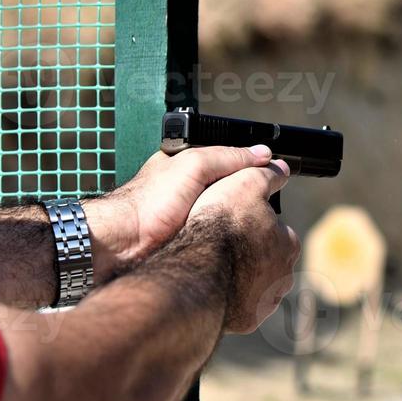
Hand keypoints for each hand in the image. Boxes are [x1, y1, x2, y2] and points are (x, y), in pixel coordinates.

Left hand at [86, 145, 274, 278]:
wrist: (122, 245)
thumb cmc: (149, 202)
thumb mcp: (193, 167)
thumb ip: (229, 158)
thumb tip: (265, 154)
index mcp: (188, 167)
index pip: (232, 163)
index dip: (255, 169)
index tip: (280, 177)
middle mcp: (190, 192)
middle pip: (233, 192)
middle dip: (251, 200)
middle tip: (274, 210)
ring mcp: (190, 220)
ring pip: (229, 218)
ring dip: (243, 224)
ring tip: (264, 231)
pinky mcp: (190, 244)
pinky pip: (220, 240)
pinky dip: (232, 242)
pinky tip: (243, 246)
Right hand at [190, 159, 300, 333]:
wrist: (197, 271)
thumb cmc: (221, 225)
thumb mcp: (244, 183)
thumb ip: (266, 174)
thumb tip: (281, 168)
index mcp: (289, 245)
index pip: (277, 231)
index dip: (254, 224)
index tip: (234, 222)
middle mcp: (285, 277)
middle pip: (267, 261)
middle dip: (250, 254)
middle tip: (221, 245)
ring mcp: (267, 302)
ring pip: (254, 286)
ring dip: (240, 278)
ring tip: (214, 266)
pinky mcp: (247, 321)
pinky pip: (239, 307)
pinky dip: (228, 299)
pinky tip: (212, 287)